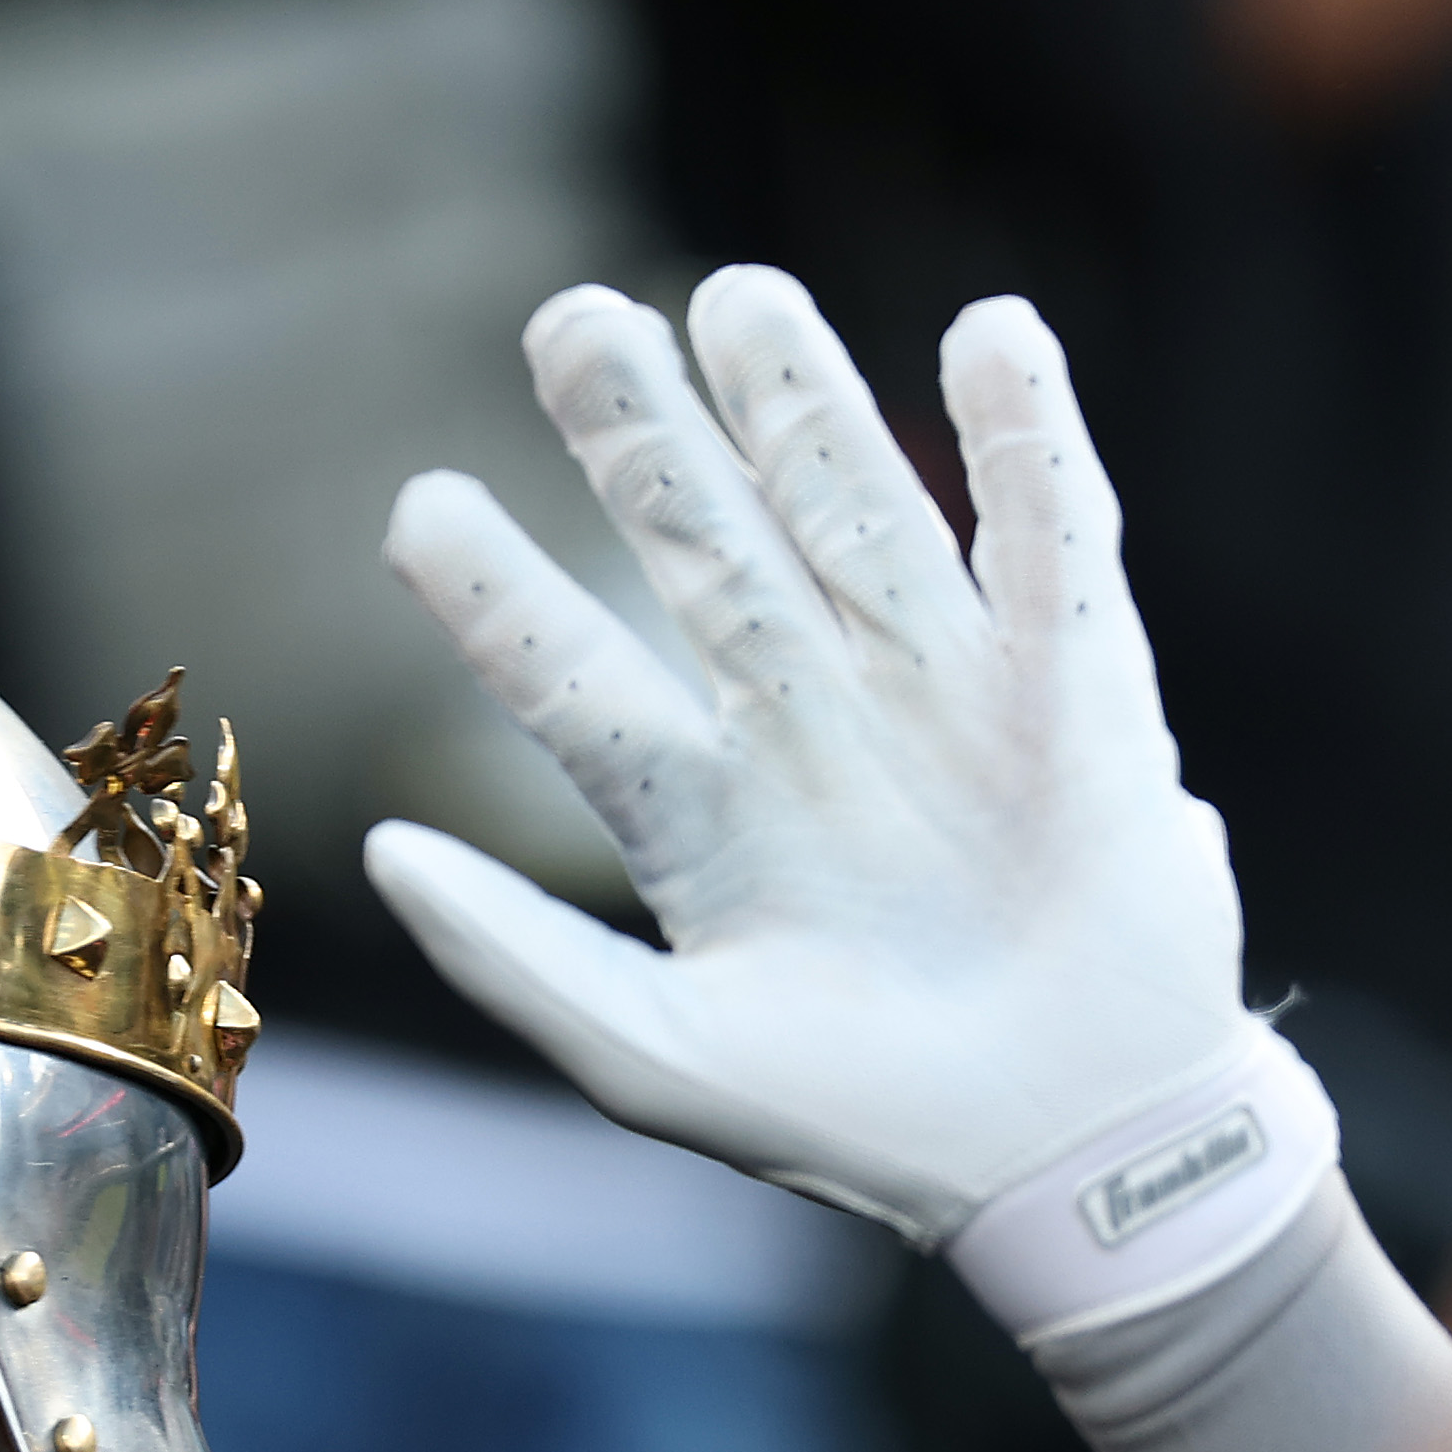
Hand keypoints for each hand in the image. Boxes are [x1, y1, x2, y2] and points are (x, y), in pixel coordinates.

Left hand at [369, 271, 1323, 1345]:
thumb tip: (376, 854)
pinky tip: (987, 333)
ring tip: (735, 297)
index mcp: (698, 811)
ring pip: (855, 508)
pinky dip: (1029, 436)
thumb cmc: (853, 1122)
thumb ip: (512, 956)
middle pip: (705, 548)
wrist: (1060, 1154)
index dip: (497, 592)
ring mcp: (937, 690)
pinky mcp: (1074, 680)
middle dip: (640, 438)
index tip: (417, 506)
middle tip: (568, 322)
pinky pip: (1050, 531)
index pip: (570, 675)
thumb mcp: (651, 1057)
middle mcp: (805, 723)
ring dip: (800, 402)